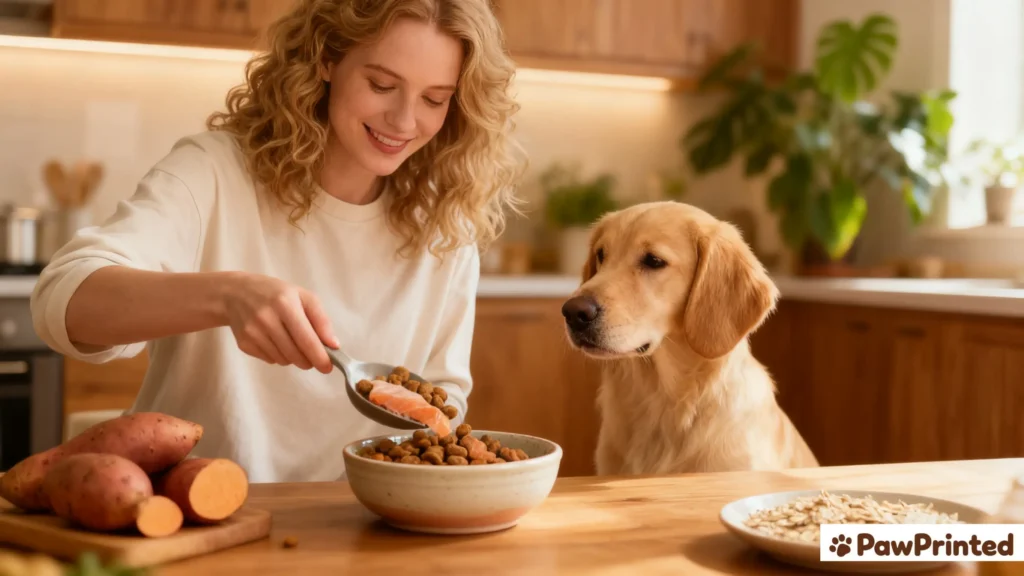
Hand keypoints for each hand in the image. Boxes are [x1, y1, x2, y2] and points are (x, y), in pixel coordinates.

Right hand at [222, 272, 339, 372]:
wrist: (235, 293)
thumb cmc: (276, 294)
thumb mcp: (303, 297)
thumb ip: (321, 320)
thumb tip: (333, 345)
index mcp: (285, 304)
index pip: (306, 339)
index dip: (320, 357)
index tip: (328, 367)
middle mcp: (266, 319)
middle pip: (295, 354)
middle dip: (308, 360)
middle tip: (312, 356)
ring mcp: (253, 333)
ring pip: (283, 360)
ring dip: (293, 357)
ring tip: (290, 340)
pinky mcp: (244, 344)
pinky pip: (270, 360)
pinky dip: (278, 355)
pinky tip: (274, 340)